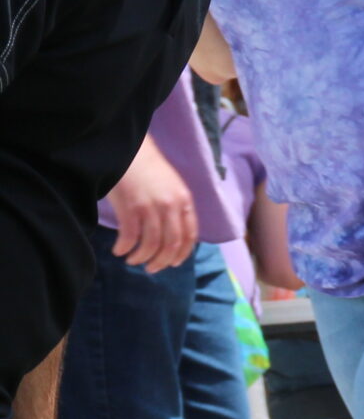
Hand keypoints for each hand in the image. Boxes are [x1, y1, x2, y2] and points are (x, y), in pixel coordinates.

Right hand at [106, 140, 197, 271]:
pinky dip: (125, 247)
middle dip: (161, 261)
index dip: (182, 254)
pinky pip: (130, 236)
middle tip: (151, 268)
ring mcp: (151, 207)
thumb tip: (172, 235)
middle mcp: (171, 206)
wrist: (128, 149)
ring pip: (151, 244)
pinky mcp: (131, 207)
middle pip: (171, 244)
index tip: (172, 263)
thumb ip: (175, 207)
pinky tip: (119, 250)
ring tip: (132, 260)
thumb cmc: (147, 169)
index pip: (189, 235)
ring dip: (141, 257)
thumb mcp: (171, 186)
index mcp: (185, 201)